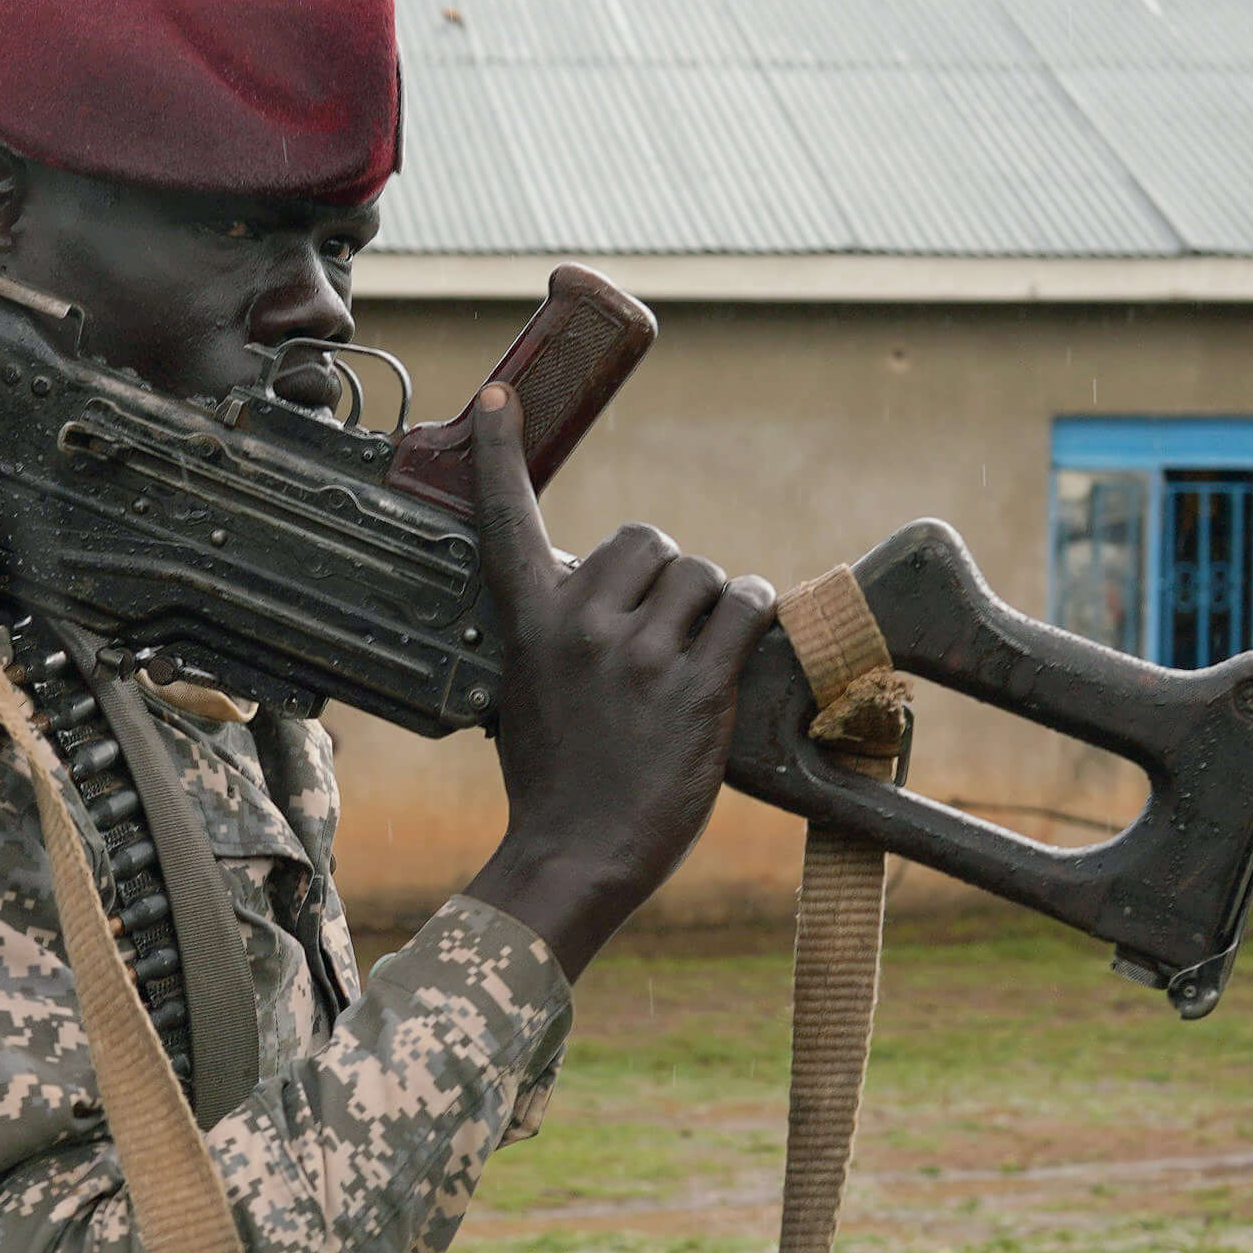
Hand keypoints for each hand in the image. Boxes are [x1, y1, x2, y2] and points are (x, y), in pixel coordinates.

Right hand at [460, 384, 777, 974]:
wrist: (575, 856)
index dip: (502, 453)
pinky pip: (745, 605)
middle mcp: (580, 628)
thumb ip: (553, 633)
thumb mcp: (524, 692)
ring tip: (696, 658)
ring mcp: (639, 657)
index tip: (497, 396)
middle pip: (646, 539)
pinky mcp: (697, 686)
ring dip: (712, 606)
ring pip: (701, 574)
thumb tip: (591, 591)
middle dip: (665, 577)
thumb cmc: (552, 781)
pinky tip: (740, 647)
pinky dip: (755, 614)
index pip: (509, 521)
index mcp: (528, 625)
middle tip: (661, 634)